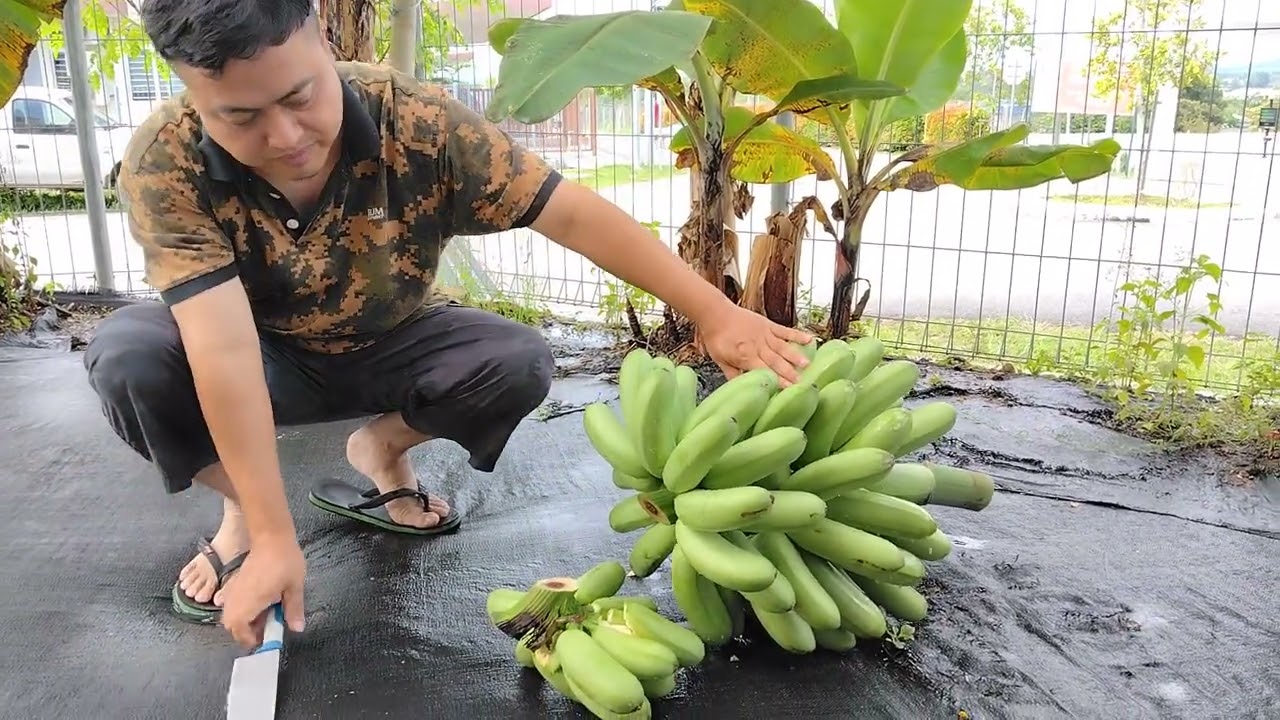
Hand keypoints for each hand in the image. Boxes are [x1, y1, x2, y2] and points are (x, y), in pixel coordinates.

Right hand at [215, 532, 306, 648]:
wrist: (271, 536)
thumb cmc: (284, 561)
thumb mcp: (294, 587)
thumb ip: (294, 610)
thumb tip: (297, 629)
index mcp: (248, 603)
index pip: (239, 632)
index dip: (251, 639)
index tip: (267, 638)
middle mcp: (235, 600)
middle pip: (232, 625)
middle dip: (247, 631)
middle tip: (268, 626)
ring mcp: (233, 591)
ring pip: (232, 614)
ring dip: (247, 619)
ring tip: (268, 613)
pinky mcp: (235, 583)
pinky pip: (234, 603)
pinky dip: (244, 608)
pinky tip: (262, 601)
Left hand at [699, 304, 814, 385]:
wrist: (715, 313)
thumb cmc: (716, 338)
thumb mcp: (719, 360)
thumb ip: (732, 374)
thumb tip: (741, 389)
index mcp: (745, 357)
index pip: (764, 371)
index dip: (777, 380)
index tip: (789, 389)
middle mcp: (757, 346)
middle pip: (776, 361)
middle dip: (789, 372)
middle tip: (802, 382)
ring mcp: (764, 335)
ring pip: (783, 347)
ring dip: (795, 356)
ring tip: (807, 364)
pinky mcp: (768, 325)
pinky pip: (785, 331)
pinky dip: (797, 335)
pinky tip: (809, 339)